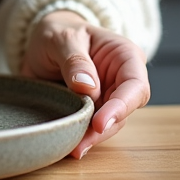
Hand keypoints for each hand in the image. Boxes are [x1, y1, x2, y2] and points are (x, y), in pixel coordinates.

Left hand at [20, 10, 150, 159]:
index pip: (135, 85)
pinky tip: (69, 146)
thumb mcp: (62, 37)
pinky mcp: (92, 110)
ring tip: (73, 148)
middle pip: (124, 111)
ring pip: (109, 124)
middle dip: (104, 129)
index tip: (100, 123)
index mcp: (124, 55)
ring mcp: (107, 97)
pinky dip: (82, 137)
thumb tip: (88, 87)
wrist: (44, 38)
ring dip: (92, 138)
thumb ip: (74, 59)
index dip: (121, 107)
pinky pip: (92, 128)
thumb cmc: (59, 31)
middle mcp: (121, 79)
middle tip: (80, 144)